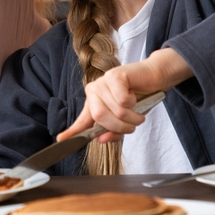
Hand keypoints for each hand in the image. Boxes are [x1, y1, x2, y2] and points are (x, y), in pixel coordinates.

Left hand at [56, 49, 192, 143]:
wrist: (153, 79)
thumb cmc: (138, 100)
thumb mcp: (125, 121)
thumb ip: (112, 132)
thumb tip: (101, 139)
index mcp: (93, 103)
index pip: (82, 120)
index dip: (72, 131)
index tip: (61, 140)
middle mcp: (94, 91)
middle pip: (100, 117)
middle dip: (120, 127)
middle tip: (131, 125)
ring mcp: (103, 82)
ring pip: (116, 111)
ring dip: (133, 117)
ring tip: (137, 111)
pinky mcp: (115, 75)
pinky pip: (123, 100)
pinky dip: (134, 103)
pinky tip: (134, 95)